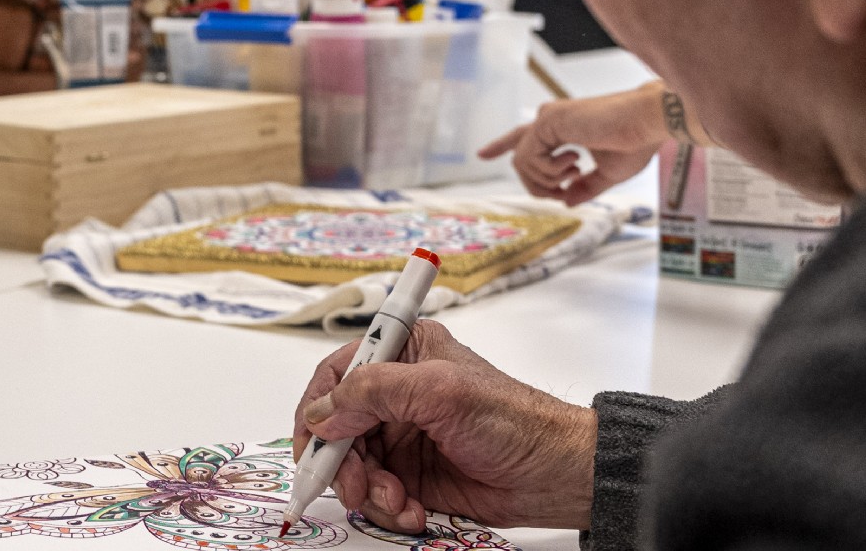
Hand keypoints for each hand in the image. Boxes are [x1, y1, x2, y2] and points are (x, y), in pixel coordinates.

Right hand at [293, 321, 596, 531]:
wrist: (553, 475)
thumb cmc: (514, 421)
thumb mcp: (439, 391)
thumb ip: (373, 391)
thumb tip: (323, 412)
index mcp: (403, 354)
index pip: (337, 374)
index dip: (316, 409)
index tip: (312, 443)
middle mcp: (397, 394)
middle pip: (336, 428)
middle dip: (341, 461)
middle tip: (355, 484)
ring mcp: (402, 436)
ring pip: (352, 466)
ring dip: (367, 490)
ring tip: (397, 500)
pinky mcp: (410, 475)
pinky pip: (375, 494)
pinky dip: (386, 507)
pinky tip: (413, 510)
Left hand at [479, 83, 667, 204]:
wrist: (647, 123)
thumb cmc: (635, 143)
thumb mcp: (607, 174)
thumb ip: (584, 187)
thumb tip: (567, 201)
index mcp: (563, 128)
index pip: (524, 137)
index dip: (501, 145)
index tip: (482, 154)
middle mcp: (550, 120)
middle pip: (519, 159)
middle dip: (537, 186)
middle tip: (564, 190)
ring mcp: (547, 118)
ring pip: (521, 163)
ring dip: (548, 180)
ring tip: (576, 171)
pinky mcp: (547, 120)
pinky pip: (528, 158)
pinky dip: (549, 171)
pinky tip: (574, 161)